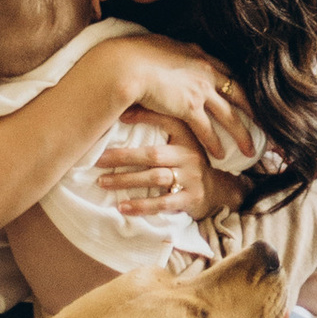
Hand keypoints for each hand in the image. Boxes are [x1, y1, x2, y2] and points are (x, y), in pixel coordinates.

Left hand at [97, 115, 237, 222]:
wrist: (218, 190)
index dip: (145, 116)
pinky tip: (122, 207)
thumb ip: (160, 123)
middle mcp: (189, 155)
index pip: (166, 120)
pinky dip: (141, 206)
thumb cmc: (189, 160)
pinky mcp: (190, 199)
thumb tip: (124, 110)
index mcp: (187, 136)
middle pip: (152, 155)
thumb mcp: (182, 139)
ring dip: (127, 180)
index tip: (119, 116)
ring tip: (103, 182)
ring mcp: (191, 178)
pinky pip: (163, 203)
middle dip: (123, 156)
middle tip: (98, 159)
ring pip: (155, 178)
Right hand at [107, 43, 249, 161]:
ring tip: (250, 150)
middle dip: (253, 110)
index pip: (227, 71)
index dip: (238, 85)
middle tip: (264, 124)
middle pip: (238, 93)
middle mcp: (206, 70)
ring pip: (229, 115)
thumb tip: (166, 53)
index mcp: (199, 54)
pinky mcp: (189, 107)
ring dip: (241, 134)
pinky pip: (208, 129)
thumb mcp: (160, 45)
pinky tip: (220, 155)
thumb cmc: (136, 54)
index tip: (247, 97)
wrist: (128, 64)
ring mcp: (200, 89)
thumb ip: (171, 52)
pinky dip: (215, 143)